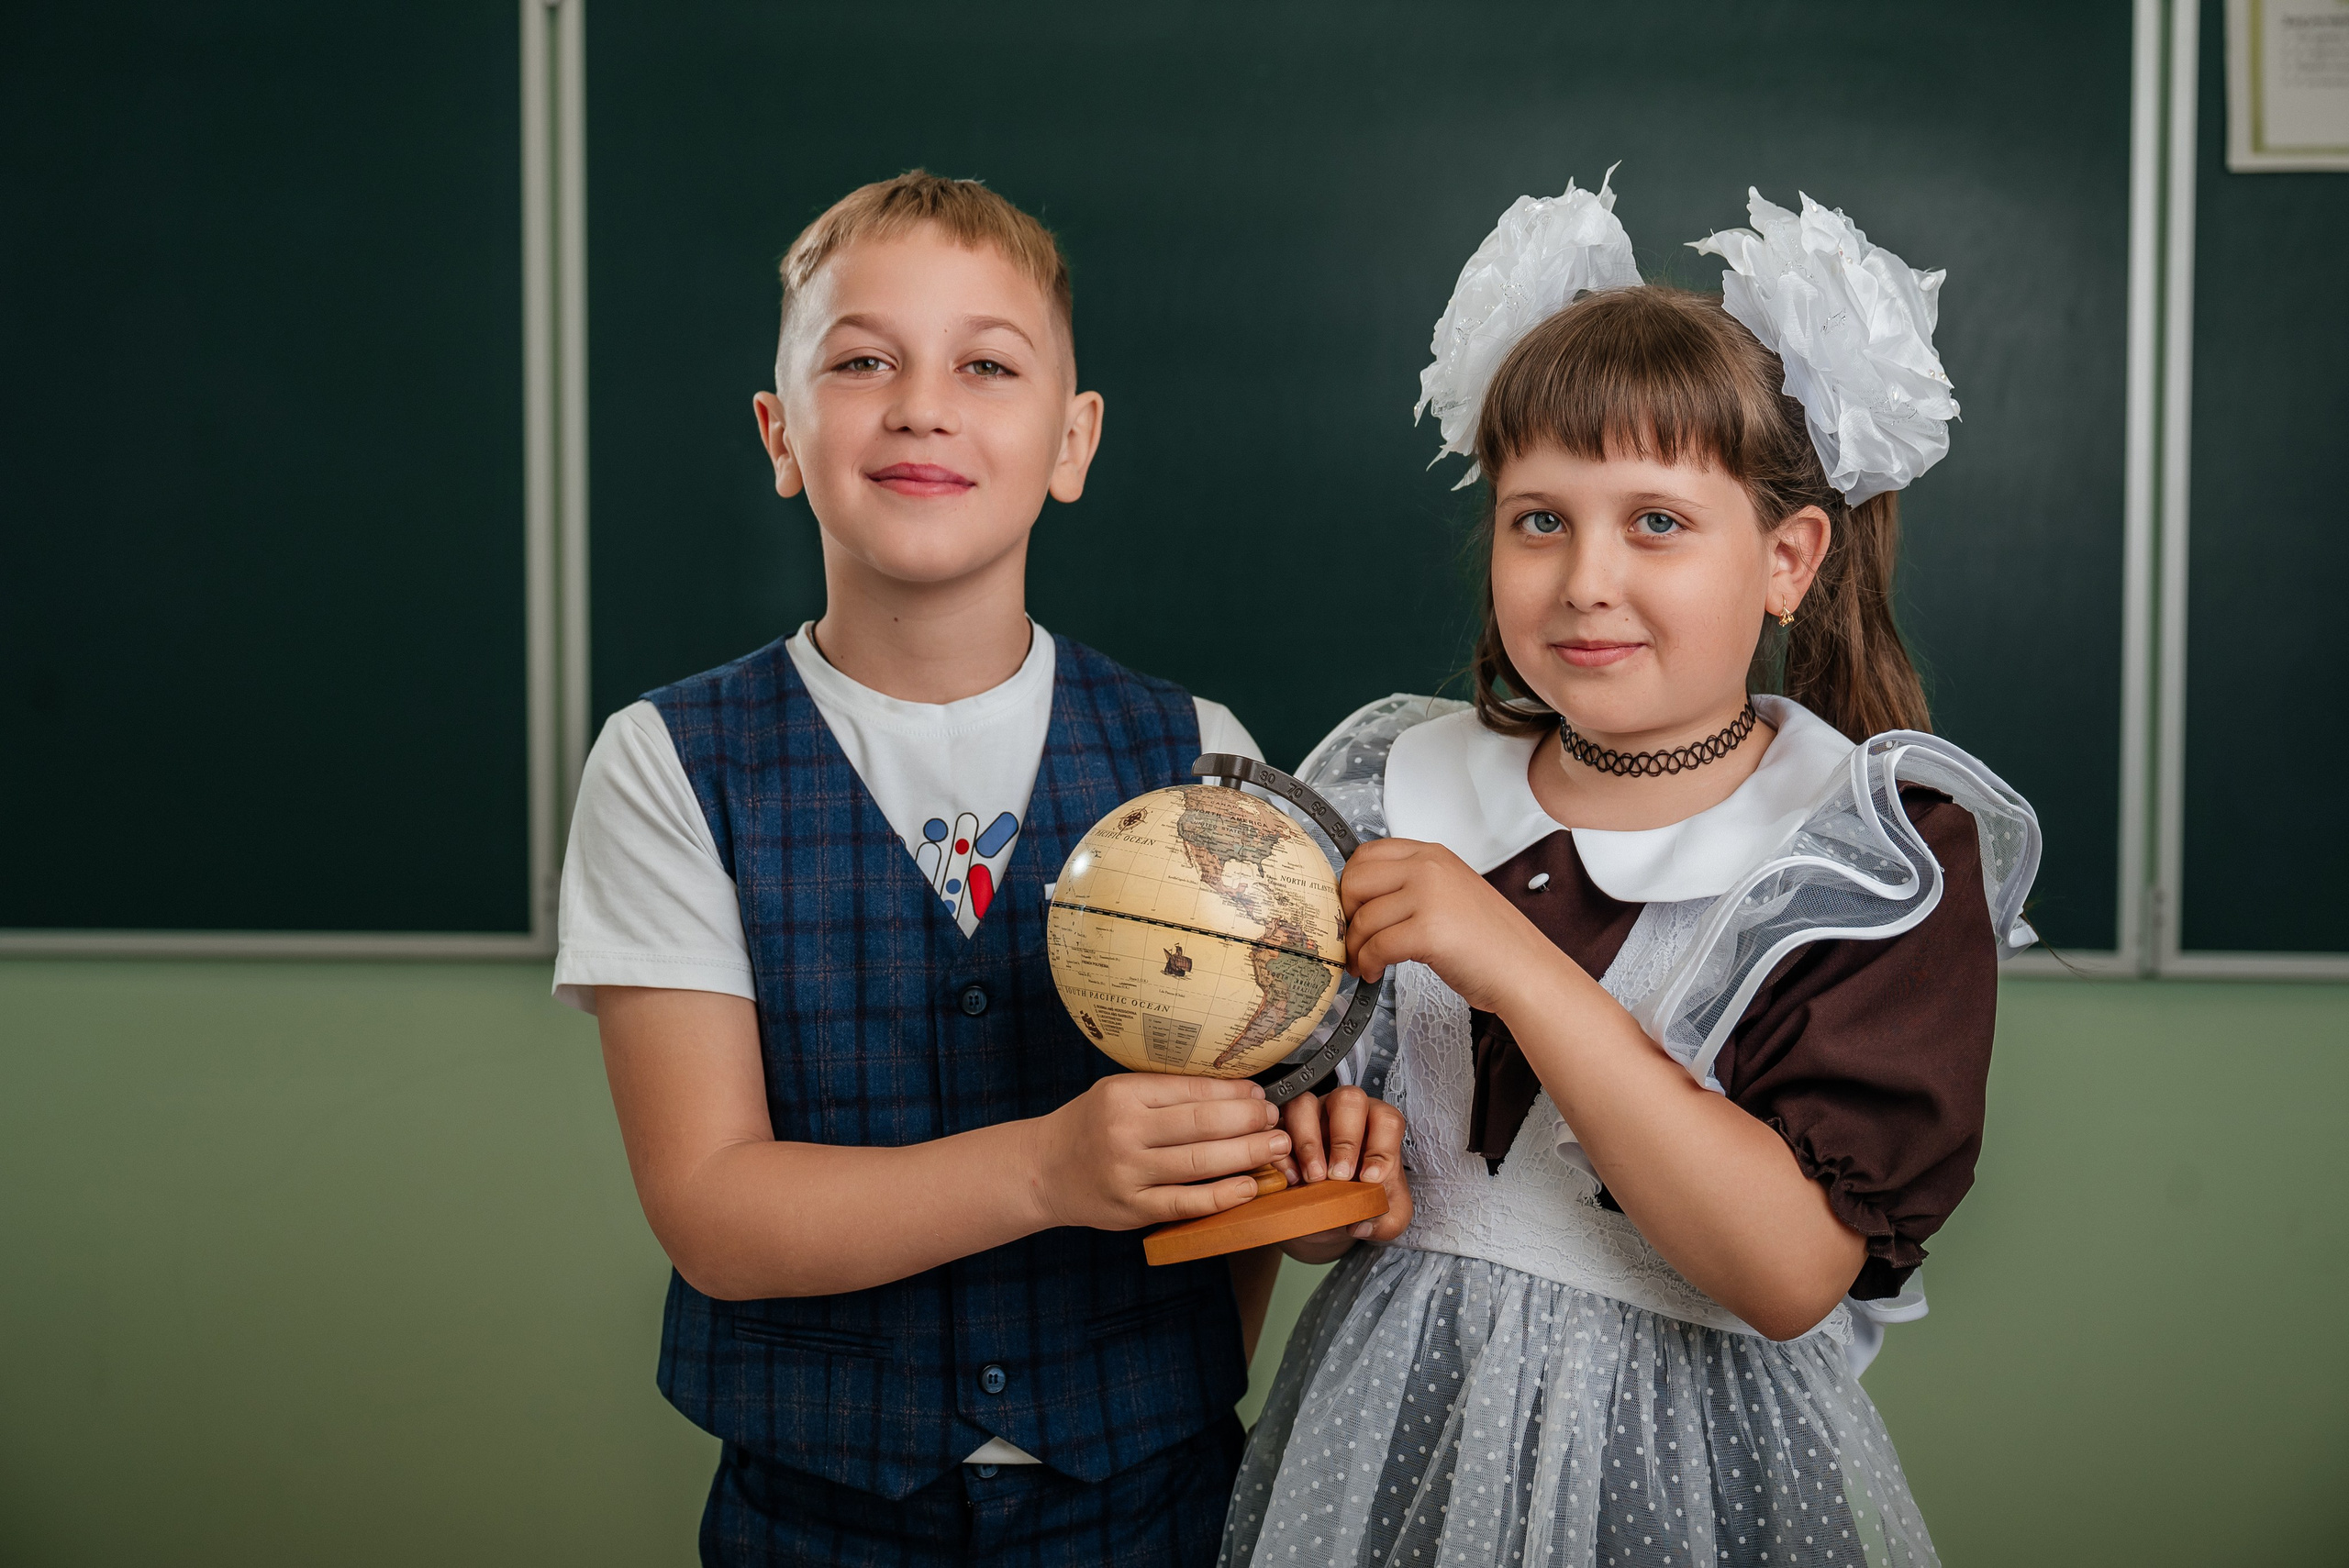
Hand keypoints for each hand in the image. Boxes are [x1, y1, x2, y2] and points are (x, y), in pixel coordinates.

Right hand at [1025, 1074, 1291, 1231]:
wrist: (1043, 1170)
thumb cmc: (1090, 1126)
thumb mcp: (1117, 1094)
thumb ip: (1165, 1093)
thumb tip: (1234, 1090)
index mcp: (1123, 1094)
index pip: (1190, 1089)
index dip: (1233, 1092)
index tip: (1260, 1093)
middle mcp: (1124, 1131)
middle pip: (1201, 1124)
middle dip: (1248, 1120)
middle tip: (1276, 1118)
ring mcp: (1128, 1173)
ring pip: (1199, 1162)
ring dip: (1246, 1153)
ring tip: (1277, 1146)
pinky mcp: (1132, 1208)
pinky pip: (1185, 1202)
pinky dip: (1221, 1195)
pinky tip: (1249, 1186)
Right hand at [1271, 1085, 1413, 1262]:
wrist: (1326, 1214)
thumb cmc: (1359, 1202)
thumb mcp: (1386, 1216)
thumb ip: (1389, 1220)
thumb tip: (1362, 1225)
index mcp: (1377, 1126)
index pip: (1387, 1120)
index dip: (1381, 1147)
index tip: (1370, 1179)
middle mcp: (1344, 1113)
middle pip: (1349, 1099)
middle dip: (1345, 1140)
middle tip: (1339, 1177)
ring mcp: (1310, 1116)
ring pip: (1306, 1104)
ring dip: (1309, 1142)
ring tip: (1313, 1179)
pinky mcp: (1281, 1129)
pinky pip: (1276, 1128)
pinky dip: (1282, 1155)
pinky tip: (1292, 1181)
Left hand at [1341, 837, 1561, 1012]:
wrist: (1525, 969)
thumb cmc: (1490, 940)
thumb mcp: (1450, 892)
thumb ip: (1412, 885)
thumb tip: (1363, 900)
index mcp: (1432, 855)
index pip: (1368, 854)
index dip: (1351, 884)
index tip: (1351, 908)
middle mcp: (1429, 868)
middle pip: (1356, 882)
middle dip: (1346, 914)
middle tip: (1351, 937)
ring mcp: (1429, 897)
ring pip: (1363, 919)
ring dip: (1355, 948)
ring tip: (1362, 963)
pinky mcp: (1429, 932)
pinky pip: (1376, 947)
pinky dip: (1368, 964)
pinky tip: (1373, 973)